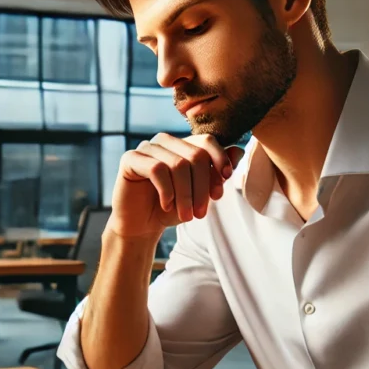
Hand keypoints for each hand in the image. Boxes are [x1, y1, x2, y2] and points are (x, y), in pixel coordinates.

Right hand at [108, 133, 243, 239]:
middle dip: (202, 188)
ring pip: (177, 165)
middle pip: (195, 155)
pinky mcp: (130, 158)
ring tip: (185, 216)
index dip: (219, 161)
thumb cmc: (172, 209)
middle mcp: (165, 141)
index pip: (207, 141)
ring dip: (185, 195)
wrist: (141, 227)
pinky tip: (166, 205)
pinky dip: (167, 191)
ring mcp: (146, 147)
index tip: (222, 187)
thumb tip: (239, 151)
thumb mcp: (200, 194)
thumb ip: (217, 173)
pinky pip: (156, 169)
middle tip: (200, 214)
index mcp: (182, 144)